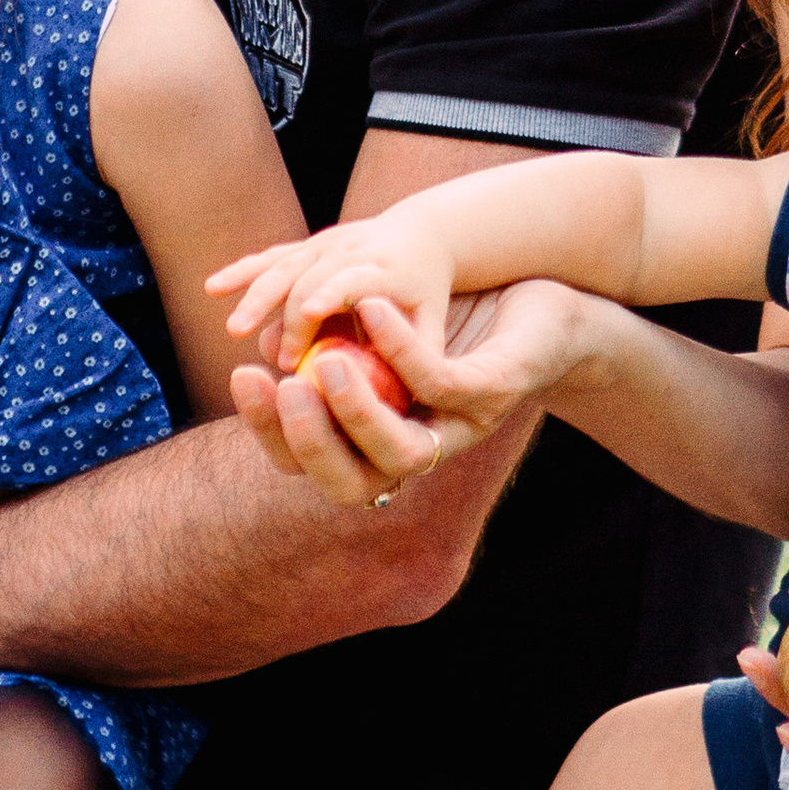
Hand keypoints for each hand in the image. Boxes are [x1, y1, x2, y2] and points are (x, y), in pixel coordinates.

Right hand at [212, 216, 455, 373]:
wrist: (417, 236)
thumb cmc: (425, 296)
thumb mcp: (432, 323)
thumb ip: (416, 356)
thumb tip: (395, 400)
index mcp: (384, 269)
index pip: (353, 278)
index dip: (329, 295)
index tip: (307, 320)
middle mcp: (351, 250)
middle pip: (311, 276)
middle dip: (293, 318)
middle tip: (283, 363)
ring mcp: (325, 245)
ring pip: (285, 265)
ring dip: (257, 296)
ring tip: (235, 331)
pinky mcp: (306, 246)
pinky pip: (270, 258)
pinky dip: (242, 272)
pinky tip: (212, 288)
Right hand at [228, 276, 589, 510]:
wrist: (548, 306)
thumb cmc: (455, 319)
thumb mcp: (382, 332)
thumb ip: (328, 343)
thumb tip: (260, 342)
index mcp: (378, 443)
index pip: (308, 464)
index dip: (269, 431)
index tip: (240, 376)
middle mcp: (417, 452)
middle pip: (349, 483)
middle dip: (306, 440)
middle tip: (281, 383)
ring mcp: (460, 429)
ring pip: (400, 453)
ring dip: (356, 413)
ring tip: (324, 361)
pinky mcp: (494, 394)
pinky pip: (440, 384)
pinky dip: (402, 350)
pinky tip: (374, 307)